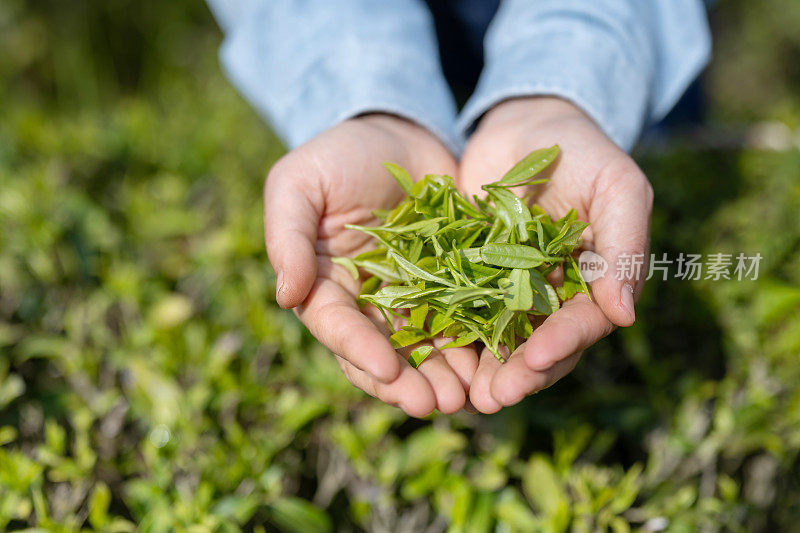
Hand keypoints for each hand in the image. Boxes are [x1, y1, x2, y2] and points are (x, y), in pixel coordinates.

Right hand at [264, 114, 478, 415]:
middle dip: (407, 382)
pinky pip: (462, 319)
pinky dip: (475, 344)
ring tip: (469, 397)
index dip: (360, 352)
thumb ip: (287, 236)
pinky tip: (494, 363)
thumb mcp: (299, 184)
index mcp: (326, 286)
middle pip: (383, 353)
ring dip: (444, 375)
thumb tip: (287, 296)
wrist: (397, 132)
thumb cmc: (338, 154)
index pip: (339, 328)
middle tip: (437, 404)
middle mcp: (367, 303)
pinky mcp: (451, 285)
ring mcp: (411, 297)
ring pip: (425, 347)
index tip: (388, 370)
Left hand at [458, 97, 652, 412]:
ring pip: (497, 340)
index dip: (562, 344)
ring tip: (461, 395)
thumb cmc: (582, 150)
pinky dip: (447, 334)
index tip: (535, 359)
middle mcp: (550, 297)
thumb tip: (625, 316)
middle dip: (518, 374)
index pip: (582, 323)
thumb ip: (624, 245)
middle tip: (492, 398)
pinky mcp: (467, 278)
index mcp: (591, 283)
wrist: (525, 124)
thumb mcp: (617, 186)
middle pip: (538, 346)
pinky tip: (426, 354)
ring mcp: (507, 291)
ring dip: (481, 370)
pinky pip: (457, 310)